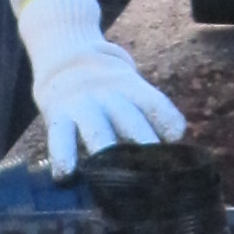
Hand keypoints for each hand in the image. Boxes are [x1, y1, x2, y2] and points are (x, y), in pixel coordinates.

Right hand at [14, 0, 185, 175]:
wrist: (64, 57)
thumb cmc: (109, 90)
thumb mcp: (131, 90)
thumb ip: (154, 114)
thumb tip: (176, 136)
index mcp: (133, 89)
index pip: (156, 104)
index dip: (168, 121)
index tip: (175, 139)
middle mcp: (110, 96)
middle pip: (131, 121)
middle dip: (143, 143)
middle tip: (154, 172)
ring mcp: (83, 106)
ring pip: (97, 131)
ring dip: (106, 152)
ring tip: (111, 175)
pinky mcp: (58, 116)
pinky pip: (60, 137)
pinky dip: (62, 155)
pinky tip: (64, 175)